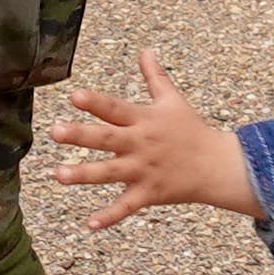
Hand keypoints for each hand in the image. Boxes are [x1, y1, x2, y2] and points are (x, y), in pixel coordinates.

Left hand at [41, 47, 262, 227]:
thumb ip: (155, 76)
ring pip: (110, 173)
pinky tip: (89, 224)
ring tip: (58, 174)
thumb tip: (146, 50)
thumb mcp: (173, 100)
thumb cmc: (191, 130)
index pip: (116, 108)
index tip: (74, 96)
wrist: (218, 166)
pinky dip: (110, 216)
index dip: (96, 102)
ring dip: (83, 174)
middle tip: (55, 132)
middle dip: (81, 135)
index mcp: (144, 120)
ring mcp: (144, 170)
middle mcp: (141, 144)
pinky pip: (127, 206)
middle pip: (107, 138)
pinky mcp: (149, 193)